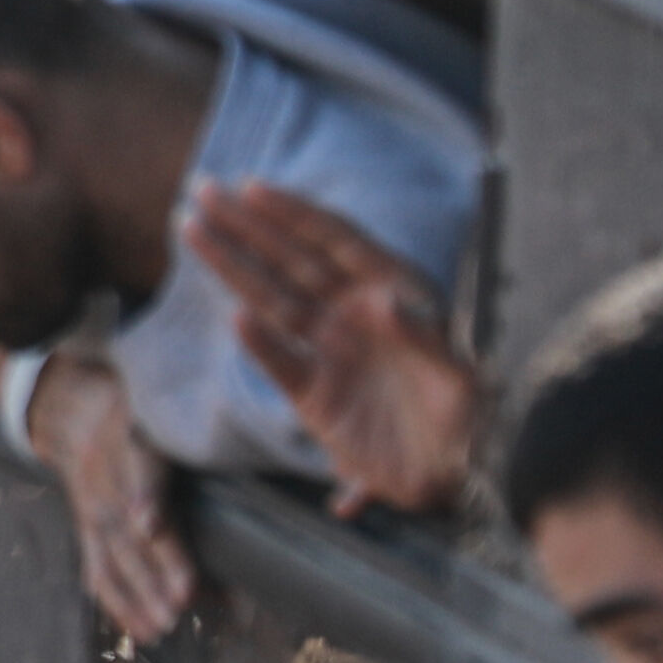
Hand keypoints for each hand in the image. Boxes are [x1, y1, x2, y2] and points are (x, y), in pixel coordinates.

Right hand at [24, 346, 197, 640]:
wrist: (72, 410)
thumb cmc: (139, 410)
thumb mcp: (159, 401)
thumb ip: (194, 423)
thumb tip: (260, 447)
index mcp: (128, 434)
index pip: (136, 465)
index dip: (142, 494)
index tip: (149, 525)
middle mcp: (104, 474)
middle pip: (127, 525)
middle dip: (154, 564)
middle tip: (183, 599)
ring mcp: (92, 506)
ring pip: (112, 554)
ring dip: (138, 594)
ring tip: (165, 626)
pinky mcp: (86, 529)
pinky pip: (97, 569)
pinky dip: (117, 602)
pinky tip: (140, 630)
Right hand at [186, 182, 477, 514]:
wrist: (459, 475)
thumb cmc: (470, 416)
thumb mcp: (459, 375)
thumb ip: (424, 336)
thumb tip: (387, 303)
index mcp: (393, 291)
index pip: (335, 240)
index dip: (294, 213)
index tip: (253, 188)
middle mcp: (354, 314)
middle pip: (292, 259)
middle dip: (247, 225)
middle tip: (205, 191)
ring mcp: (331, 352)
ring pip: (274, 299)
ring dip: (234, 266)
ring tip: (193, 230)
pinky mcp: (315, 398)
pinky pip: (281, 362)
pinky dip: (260, 343)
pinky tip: (237, 319)